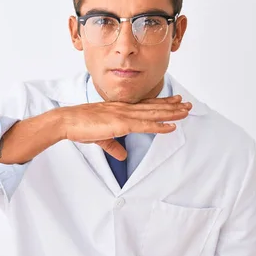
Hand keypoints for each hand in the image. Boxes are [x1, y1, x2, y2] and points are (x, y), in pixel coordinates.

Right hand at [59, 95, 191, 160]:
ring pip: (152, 114)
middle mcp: (124, 109)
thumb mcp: (100, 138)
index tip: (174, 100)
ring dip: (171, 113)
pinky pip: (144, 125)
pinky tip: (171, 126)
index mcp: (119, 109)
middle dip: (172, 106)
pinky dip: (159, 125)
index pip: (145, 105)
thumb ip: (113, 146)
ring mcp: (123, 115)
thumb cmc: (80, 126)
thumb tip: (123, 155)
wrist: (67, 121)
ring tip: (186, 111)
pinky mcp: (121, 124)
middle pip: (153, 107)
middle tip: (188, 104)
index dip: (161, 103)